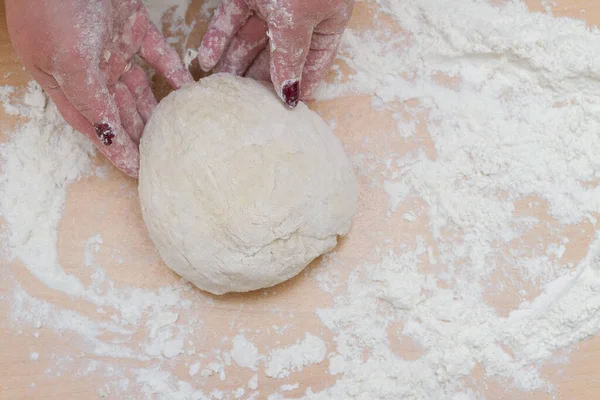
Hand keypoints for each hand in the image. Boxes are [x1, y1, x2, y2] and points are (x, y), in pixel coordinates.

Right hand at [6, 0, 192, 176]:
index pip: (95, 125)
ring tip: (181, 131)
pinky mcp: (133, 27)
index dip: (115, 149)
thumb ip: (90, 100)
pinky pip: (159, 56)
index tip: (137, 171)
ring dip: (158, 109)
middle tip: (166, 155)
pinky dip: (174, 72)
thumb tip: (109, 137)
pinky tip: (190, 91)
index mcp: (66, 82)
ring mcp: (113, 48)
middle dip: (140, 135)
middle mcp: (90, 71)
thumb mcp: (66, 60)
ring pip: (141, 88)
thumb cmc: (51, 6)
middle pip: (120, 112)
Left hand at [198, 0, 353, 107]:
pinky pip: (231, 20)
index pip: (312, 66)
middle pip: (277, 57)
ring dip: (233, 64)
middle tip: (243, 106)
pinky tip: (206, 59)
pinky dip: (217, 38)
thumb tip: (291, 94)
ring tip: (218, 89)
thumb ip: (292, 56)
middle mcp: (300, 17)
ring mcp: (273, 4)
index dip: (297, 88)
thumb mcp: (300, 19)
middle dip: (258, 80)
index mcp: (326, 24)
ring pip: (250, 41)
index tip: (281, 113)